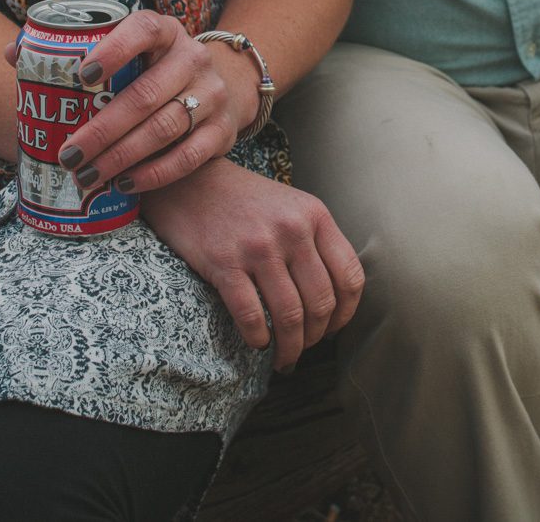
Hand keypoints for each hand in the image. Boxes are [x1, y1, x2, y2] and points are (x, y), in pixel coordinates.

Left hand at [7, 11, 259, 195]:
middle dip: (102, 129)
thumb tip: (12, 52)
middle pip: (144, 95)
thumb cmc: (150, 71)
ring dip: (120, 157)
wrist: (217, 89)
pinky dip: (153, 174)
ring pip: (163, 129)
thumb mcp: (125, 51)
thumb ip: (71, 50)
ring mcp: (212, 94)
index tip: (80, 77)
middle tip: (68, 154)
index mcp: (164, 31)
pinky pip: (187, 157)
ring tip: (87, 175)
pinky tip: (124, 183)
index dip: (112, 50)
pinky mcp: (222, 131)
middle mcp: (192, 57)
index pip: (142, 30)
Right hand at [140, 159, 364, 371]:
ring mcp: (259, 246)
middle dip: (315, 337)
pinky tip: (257, 343)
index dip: (345, 313)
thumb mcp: (290, 206)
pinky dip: (258, 338)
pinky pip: (251, 315)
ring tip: (283, 358)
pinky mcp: (224, 262)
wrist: (189, 181)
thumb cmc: (243, 200)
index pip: (349, 276)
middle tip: (304, 348)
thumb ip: (315, 241)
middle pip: (321, 302)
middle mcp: (292, 230)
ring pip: (290, 315)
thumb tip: (334, 300)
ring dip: (289, 347)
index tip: (332, 329)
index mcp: (315, 215)